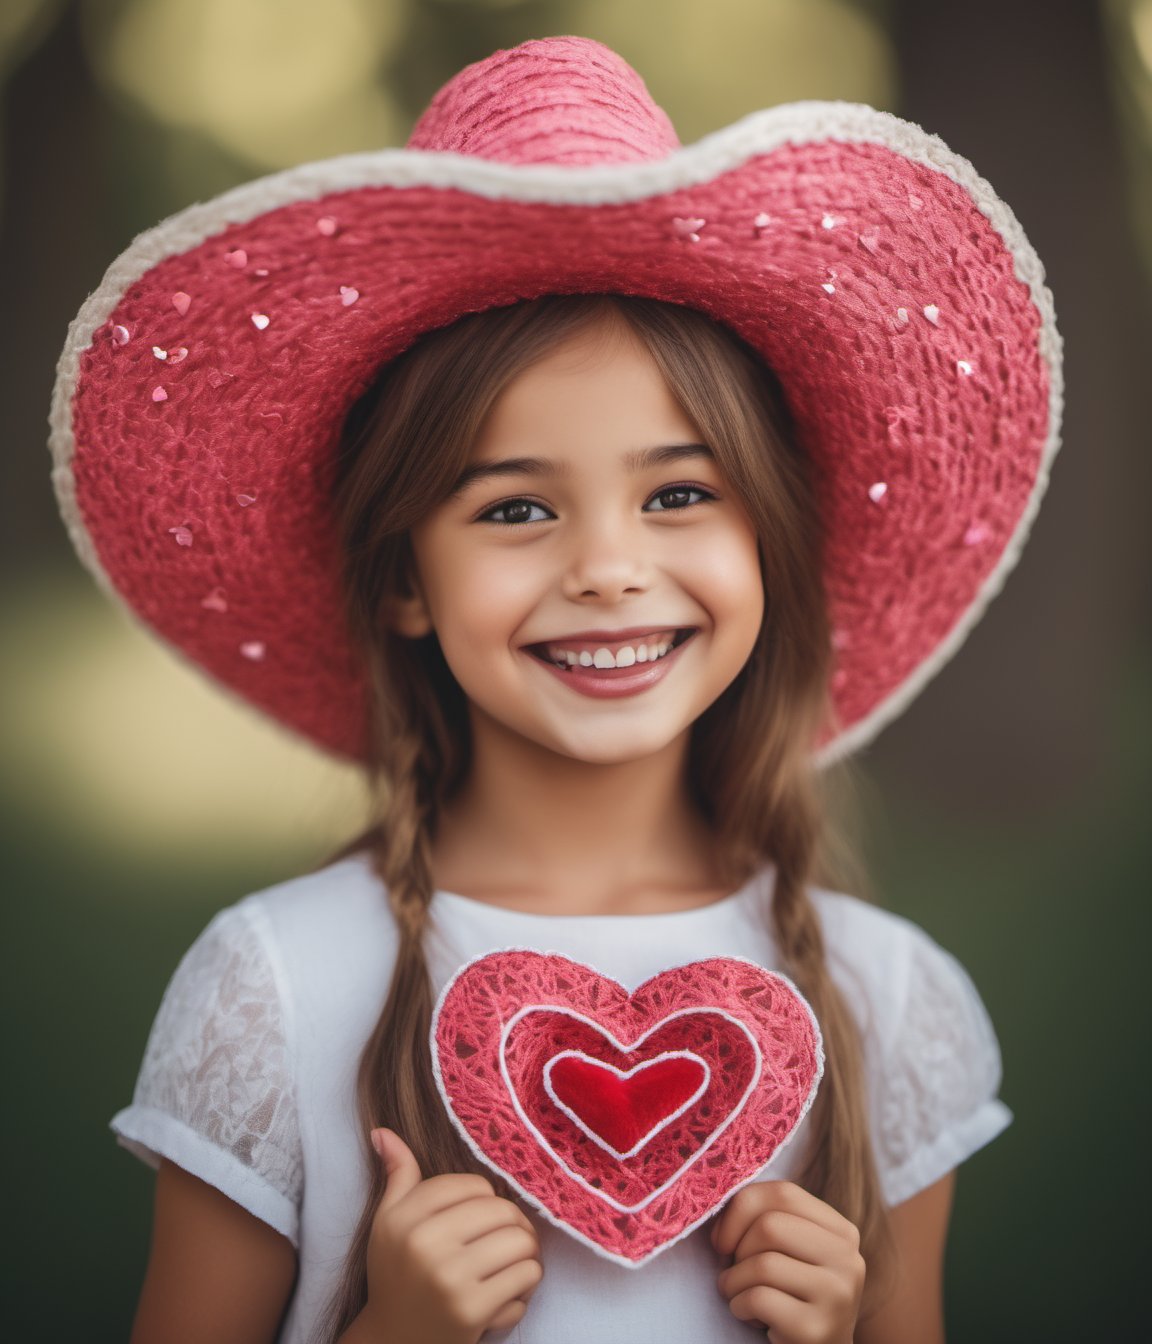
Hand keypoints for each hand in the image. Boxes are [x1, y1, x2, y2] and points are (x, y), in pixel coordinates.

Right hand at [357, 1128, 542, 1343]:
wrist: (392, 1341)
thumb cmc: (396, 1274)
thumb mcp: (388, 1222)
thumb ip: (397, 1174)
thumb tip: (382, 1132)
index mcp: (405, 1217)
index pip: (474, 1185)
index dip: (486, 1199)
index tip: (479, 1218)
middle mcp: (425, 1245)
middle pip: (503, 1210)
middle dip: (514, 1224)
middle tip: (506, 1239)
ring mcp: (449, 1279)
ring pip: (522, 1242)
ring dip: (526, 1253)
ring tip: (512, 1262)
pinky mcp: (472, 1312)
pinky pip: (526, 1277)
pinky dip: (526, 1285)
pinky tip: (509, 1291)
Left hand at [711, 1180, 864, 1343]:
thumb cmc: (793, 1294)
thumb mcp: (793, 1250)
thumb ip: (770, 1218)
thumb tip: (720, 1211)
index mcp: (842, 1232)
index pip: (783, 1193)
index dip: (740, 1208)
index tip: (723, 1236)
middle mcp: (847, 1260)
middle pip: (770, 1226)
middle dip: (737, 1249)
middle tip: (734, 1270)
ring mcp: (836, 1296)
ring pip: (762, 1264)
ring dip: (733, 1281)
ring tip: (739, 1294)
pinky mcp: (815, 1329)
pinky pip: (759, 1299)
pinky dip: (739, 1306)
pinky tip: (749, 1315)